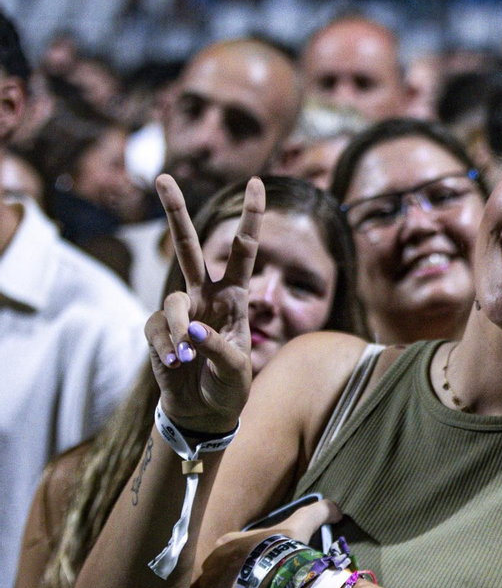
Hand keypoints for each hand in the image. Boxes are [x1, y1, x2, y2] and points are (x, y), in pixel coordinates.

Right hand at [146, 174, 263, 432]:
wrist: (205, 409)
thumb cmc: (230, 384)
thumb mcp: (238, 369)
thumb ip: (220, 348)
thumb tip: (192, 332)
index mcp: (235, 295)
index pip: (245, 250)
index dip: (251, 216)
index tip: (258, 181)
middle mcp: (205, 295)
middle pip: (188, 246)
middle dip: (175, 211)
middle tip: (162, 177)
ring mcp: (179, 311)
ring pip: (171, 301)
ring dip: (180, 331)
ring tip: (187, 357)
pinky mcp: (157, 329)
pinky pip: (158, 331)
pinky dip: (168, 349)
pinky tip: (177, 364)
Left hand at [184, 498, 341, 587]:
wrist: (274, 575)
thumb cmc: (283, 549)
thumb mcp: (302, 523)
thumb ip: (319, 511)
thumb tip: (337, 510)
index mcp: (228, 541)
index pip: (232, 552)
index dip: (245, 562)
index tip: (261, 570)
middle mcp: (212, 560)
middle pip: (221, 571)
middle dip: (234, 579)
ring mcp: (208, 582)